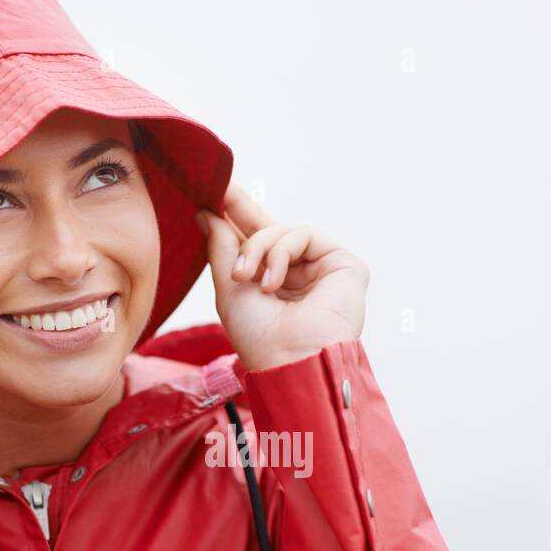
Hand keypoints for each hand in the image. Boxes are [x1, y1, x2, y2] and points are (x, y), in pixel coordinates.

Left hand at [196, 183, 367, 372]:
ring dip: (257, 247)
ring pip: (282, 231)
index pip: (255, 243)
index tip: (210, 198)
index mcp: (274, 285)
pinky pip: (303, 234)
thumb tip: (207, 214)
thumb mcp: (230, 288)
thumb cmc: (259, 338)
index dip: (235, 218)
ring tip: (245, 277)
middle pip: (271, 229)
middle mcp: (300, 276)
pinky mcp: (344, 264)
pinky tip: (272, 282)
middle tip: (222, 191)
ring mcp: (323, 269)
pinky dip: (281, 251)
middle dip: (243, 210)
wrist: (290, 360)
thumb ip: (222, 248)